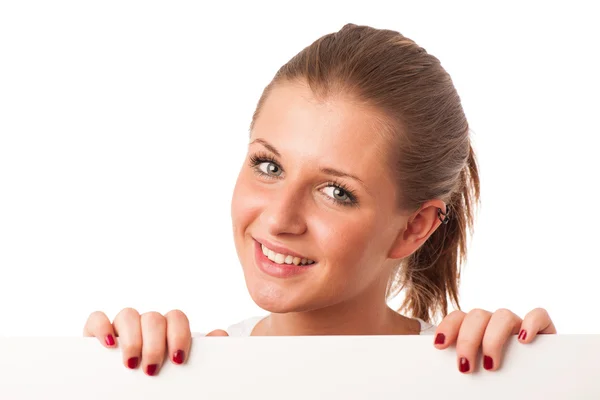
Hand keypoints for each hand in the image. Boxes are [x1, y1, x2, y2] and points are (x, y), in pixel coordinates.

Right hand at [83, 308, 225, 375]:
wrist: (138, 394)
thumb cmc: (163, 383)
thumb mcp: (184, 372)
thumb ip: (204, 354)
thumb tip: (220, 335)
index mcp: (168, 330)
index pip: (176, 317)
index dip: (178, 335)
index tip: (178, 359)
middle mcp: (146, 325)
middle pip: (153, 318)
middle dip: (154, 343)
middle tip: (152, 369)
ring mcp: (122, 328)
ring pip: (128, 314)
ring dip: (132, 338)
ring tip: (131, 363)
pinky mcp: (97, 334)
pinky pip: (97, 318)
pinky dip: (102, 327)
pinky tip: (109, 345)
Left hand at [432, 307, 555, 372]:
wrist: (534, 391)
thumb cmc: (495, 383)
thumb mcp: (475, 374)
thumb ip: (463, 366)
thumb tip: (446, 377)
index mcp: (476, 330)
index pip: (458, 316)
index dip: (447, 327)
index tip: (439, 346)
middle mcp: (495, 324)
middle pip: (477, 316)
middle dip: (467, 341)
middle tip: (466, 368)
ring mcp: (518, 325)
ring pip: (502, 315)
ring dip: (493, 339)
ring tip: (490, 365)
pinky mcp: (544, 330)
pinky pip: (539, 315)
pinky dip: (531, 323)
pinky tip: (524, 340)